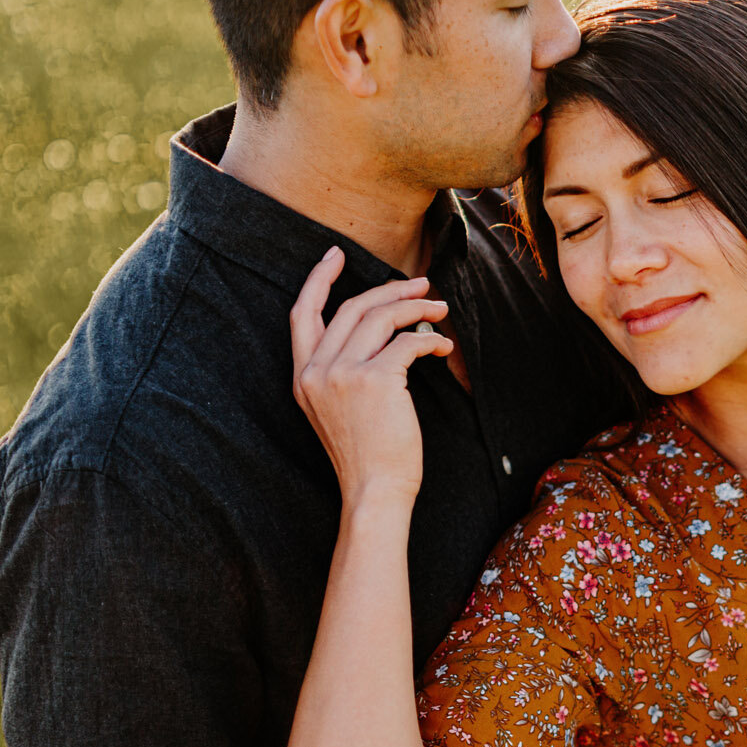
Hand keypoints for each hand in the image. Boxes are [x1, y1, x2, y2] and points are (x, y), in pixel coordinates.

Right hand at [290, 247, 454, 507]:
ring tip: (439, 308)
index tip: (336, 256)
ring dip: (416, 307)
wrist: (375, 491)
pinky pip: (408, 342)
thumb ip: (345, 372)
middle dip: (389, 290)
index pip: (302, 315)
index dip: (318, 280)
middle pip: (350, 308)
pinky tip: (444, 346)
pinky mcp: (375, 380)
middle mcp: (316, 372)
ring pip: (381, 317)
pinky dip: (431, 339)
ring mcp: (342, 375)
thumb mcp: (338, 411)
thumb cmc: (368, 456)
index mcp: (303, 378)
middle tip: (421, 284)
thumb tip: (385, 331)